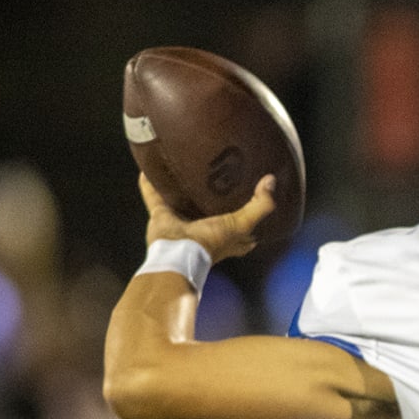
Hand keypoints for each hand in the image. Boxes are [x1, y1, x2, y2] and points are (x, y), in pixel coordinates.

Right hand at [138, 172, 274, 262]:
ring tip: (184, 164)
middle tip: (217, 170)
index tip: (254, 188)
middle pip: (211, 209)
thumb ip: (261, 206)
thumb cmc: (212, 243)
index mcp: (226, 235)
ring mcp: (182, 223)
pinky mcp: (162, 217)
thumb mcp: (243, 224)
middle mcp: (205, 229)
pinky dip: (149, 185)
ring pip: (182, 201)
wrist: (177, 254)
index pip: (243, 223)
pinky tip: (147, 170)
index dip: (249, 208)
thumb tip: (271, 180)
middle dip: (215, 194)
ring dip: (181, 187)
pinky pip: (154, 197)